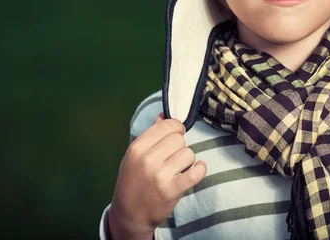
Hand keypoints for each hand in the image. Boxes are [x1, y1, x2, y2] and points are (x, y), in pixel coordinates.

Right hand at [109, 113, 206, 239]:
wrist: (130, 214)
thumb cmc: (133, 181)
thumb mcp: (135, 156)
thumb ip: (150, 135)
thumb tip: (164, 115)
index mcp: (137, 148)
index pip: (166, 126)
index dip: (176, 128)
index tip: (177, 133)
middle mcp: (147, 160)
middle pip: (178, 139)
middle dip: (180, 146)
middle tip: (173, 157)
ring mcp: (160, 176)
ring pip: (188, 154)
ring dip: (187, 161)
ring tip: (178, 168)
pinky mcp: (172, 190)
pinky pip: (196, 172)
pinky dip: (200, 170)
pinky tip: (196, 170)